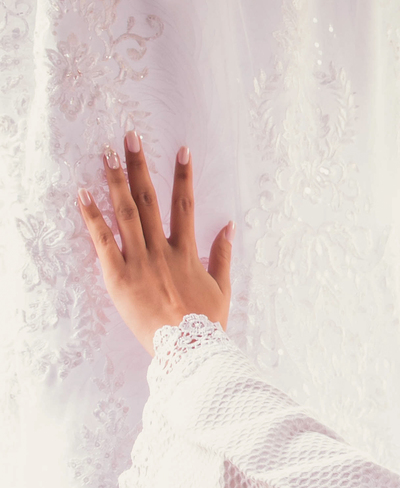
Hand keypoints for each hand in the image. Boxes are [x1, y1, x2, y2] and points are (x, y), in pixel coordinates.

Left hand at [77, 131, 233, 355]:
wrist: (188, 350)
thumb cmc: (206, 323)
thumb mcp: (222, 288)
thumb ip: (223, 255)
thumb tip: (229, 226)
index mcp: (187, 253)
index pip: (185, 206)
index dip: (183, 177)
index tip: (182, 150)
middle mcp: (162, 251)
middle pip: (149, 201)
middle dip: (141, 167)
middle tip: (131, 137)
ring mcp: (139, 263)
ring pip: (125, 214)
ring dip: (115, 181)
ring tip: (106, 154)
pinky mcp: (118, 278)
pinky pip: (102, 242)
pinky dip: (92, 217)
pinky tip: (83, 194)